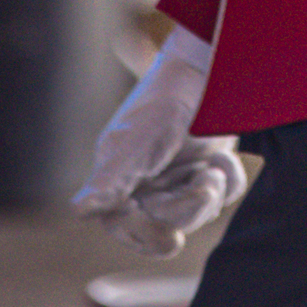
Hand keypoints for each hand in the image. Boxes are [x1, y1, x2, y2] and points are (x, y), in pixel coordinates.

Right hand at [71, 33, 246, 256]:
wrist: (206, 65)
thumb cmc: (164, 99)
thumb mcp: (138, 140)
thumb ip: (112, 179)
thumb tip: (79, 209)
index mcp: (118, 176)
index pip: (123, 224)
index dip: (144, 237)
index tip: (172, 241)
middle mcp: (144, 180)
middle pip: (165, 223)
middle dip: (188, 208)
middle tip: (206, 183)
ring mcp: (176, 174)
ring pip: (195, 212)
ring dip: (210, 193)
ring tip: (214, 166)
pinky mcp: (204, 166)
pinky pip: (219, 194)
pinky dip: (227, 180)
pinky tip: (224, 158)